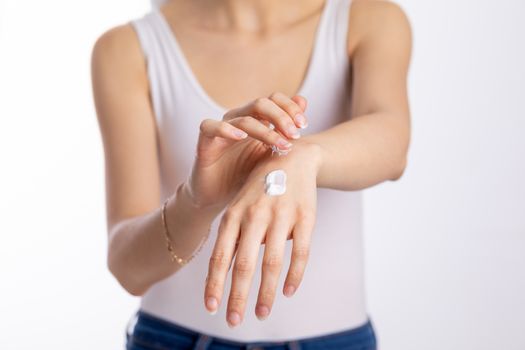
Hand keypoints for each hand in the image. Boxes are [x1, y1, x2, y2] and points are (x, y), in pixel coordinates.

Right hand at [183, 93, 308, 211]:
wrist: (222, 199)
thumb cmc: (248, 176)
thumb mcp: (272, 155)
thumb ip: (286, 130)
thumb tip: (303, 100)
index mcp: (256, 119)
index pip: (274, 99)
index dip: (290, 107)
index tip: (304, 126)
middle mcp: (239, 119)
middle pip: (261, 104)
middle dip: (282, 117)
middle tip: (295, 135)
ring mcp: (221, 129)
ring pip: (243, 117)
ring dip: (265, 131)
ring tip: (280, 144)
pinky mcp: (205, 142)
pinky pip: (210, 126)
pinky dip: (225, 128)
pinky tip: (241, 137)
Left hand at [203, 140, 322, 326]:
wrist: (293, 157)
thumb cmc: (260, 187)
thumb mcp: (240, 205)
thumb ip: (234, 237)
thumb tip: (227, 275)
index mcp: (234, 214)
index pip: (220, 256)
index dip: (214, 284)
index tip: (211, 308)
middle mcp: (255, 215)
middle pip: (244, 265)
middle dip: (237, 296)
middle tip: (233, 321)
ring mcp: (281, 215)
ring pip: (272, 263)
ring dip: (266, 293)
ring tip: (262, 314)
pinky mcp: (306, 217)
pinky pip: (301, 253)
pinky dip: (295, 276)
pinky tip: (288, 292)